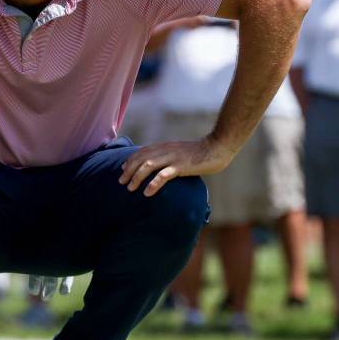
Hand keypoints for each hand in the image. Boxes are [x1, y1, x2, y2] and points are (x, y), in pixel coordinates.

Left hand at [118, 135, 236, 196]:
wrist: (217, 147)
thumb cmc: (201, 152)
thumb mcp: (181, 151)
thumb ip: (170, 156)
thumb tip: (163, 165)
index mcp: (165, 146)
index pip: (142, 151)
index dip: (130, 160)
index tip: (122, 169)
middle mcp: (165, 150)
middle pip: (141, 159)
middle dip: (128, 170)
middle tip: (121, 182)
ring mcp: (173, 158)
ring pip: (148, 166)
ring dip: (136, 177)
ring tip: (130, 188)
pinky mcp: (181, 166)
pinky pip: (163, 175)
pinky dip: (153, 184)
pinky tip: (147, 193)